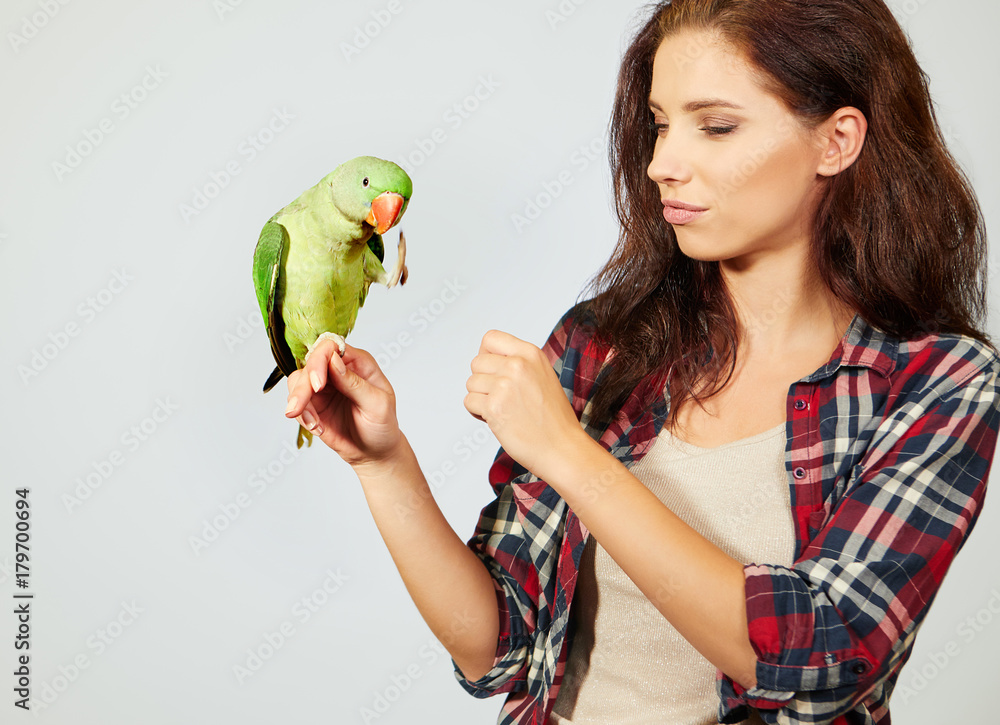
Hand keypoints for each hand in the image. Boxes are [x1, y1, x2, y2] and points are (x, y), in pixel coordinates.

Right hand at [284, 338, 401, 470]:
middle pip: (310, 364)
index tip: (318, 385)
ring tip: (313, 424)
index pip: (331, 346)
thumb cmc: (383, 426)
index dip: (320, 360)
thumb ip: (355, 382)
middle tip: (299, 408)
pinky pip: (297, 403)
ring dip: (299, 403)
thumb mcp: (377, 404)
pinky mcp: (313, 404)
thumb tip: (333, 360)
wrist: (374, 453)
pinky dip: (302, 416)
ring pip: (297, 381)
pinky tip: (318, 429)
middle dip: (302, 387)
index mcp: (357, 363)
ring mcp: (323, 387)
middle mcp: (337, 371)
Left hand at [464, 330, 583, 480]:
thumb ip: (518, 363)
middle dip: (483, 381)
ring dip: (480, 398)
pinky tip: (497, 419)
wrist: (562, 448)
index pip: (491, 338)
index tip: (493, 371)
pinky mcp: (494, 406)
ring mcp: (505, 385)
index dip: (487, 356)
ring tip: (502, 409)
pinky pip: (469, 402)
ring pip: (471, 383)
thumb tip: (489, 358)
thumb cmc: (554, 418)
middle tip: (500, 397)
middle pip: (477, 363)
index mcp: (531, 353)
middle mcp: (518, 365)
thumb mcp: (542, 376)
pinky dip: (477, 412)